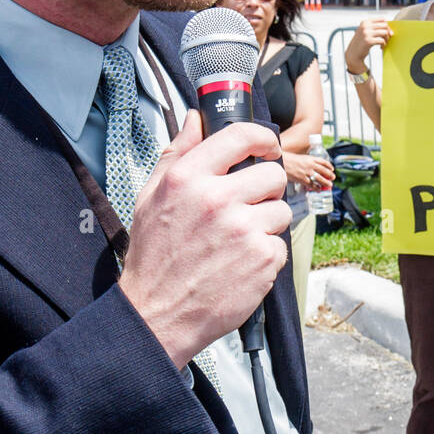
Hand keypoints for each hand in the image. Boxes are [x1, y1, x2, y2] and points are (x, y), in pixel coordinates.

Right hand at [119, 112, 292, 368]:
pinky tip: (240, 265)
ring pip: (281, 209)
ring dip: (266, 224)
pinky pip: (280, 244)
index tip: (269, 146)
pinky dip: (266, 256)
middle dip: (265, 189)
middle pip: (272, 174)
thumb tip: (196, 118)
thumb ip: (177, 154)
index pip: (240, 136)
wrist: (156, 315)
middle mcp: (217, 199)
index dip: (263, 138)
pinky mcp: (262, 258)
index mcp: (188, 178)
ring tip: (238, 241)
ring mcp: (243, 229)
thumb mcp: (152, 197)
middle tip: (247, 207)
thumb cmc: (155, 256)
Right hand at [282, 151, 335, 189]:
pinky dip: (316, 188)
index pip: (324, 162)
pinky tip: (319, 189)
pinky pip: (312, 184)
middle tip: (333, 178)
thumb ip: (309, 162)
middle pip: (324, 170)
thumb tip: (315, 167)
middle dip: (330, 175)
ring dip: (326, 182)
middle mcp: (311, 165)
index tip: (332, 169)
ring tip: (329, 185)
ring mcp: (307, 172)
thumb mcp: (303, 158)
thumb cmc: (291, 159)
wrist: (283, 162)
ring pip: (320, 178)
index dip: (329, 166)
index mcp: (311, 159)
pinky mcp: (302, 179)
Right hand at [345, 18, 391, 72]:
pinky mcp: (368, 41)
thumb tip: (391, 31)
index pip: (382, 19)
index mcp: (365, 22)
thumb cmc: (361, 43)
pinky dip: (384, 45)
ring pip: (385, 32)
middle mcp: (365, 26)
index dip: (387, 26)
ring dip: (387, 39)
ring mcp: (366, 33)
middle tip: (386, 40)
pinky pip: (382, 40)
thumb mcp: (365, 32)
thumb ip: (375, 28)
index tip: (387, 33)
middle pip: (385, 25)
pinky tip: (381, 47)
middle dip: (388, 33)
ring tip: (383, 44)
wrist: (353, 54)